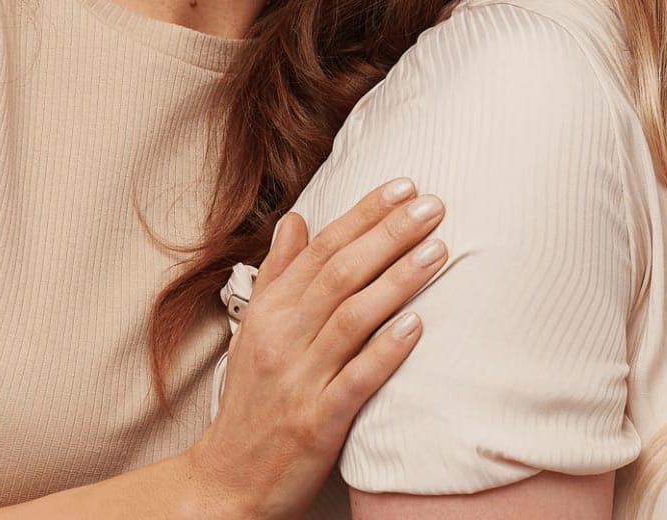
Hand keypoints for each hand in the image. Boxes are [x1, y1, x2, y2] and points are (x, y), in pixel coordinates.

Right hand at [185, 179, 447, 519]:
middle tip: (434, 205)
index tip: (404, 186)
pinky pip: (356, 379)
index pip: (321, 250)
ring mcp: (299, 380)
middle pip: (340, 274)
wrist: (227, 480)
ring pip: (351, 318)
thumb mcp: (255, 331)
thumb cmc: (252, 400)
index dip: (364, 215)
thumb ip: (279, 275)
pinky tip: (418, 325)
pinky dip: (386, 350)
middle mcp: (282, 339)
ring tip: (438, 250)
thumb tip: (295, 219)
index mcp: (270, 312)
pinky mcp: (317, 421)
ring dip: (397, 280)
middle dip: (389, 234)